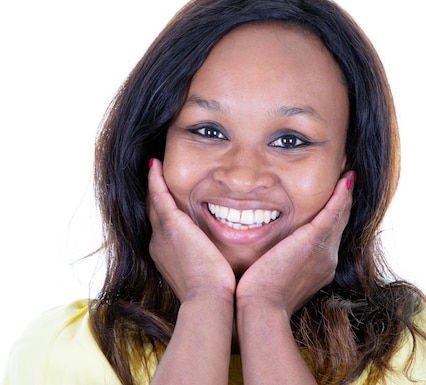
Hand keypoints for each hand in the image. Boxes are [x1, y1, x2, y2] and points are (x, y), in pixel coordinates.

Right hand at [147, 159, 235, 302]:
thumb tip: (231, 264)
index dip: (166, 213)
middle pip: (156, 214)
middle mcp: (160, 245)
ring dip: (155, 184)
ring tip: (155, 167)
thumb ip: (215, 263)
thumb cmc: (218, 294)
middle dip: (156, 196)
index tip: (170, 201)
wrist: (210, 301)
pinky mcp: (171, 225)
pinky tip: (156, 165)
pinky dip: (156, 180)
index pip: (166, 228)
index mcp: (169, 257)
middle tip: (157, 178)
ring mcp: (162, 235)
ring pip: (154, 202)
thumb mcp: (212, 276)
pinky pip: (159, 195)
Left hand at [235, 171, 354, 315]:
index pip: (329, 235)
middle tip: (347, 178)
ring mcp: (324, 251)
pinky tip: (345, 180)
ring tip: (349, 174)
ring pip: (339, 216)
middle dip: (344, 201)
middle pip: (338, 223)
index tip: (335, 198)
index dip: (333, 215)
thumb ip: (279, 261)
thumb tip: (269, 252)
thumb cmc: (259, 297)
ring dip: (346, 194)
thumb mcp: (275, 277)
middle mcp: (327, 259)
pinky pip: (332, 214)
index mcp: (319, 267)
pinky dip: (340, 196)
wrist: (261, 309)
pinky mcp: (314, 242)